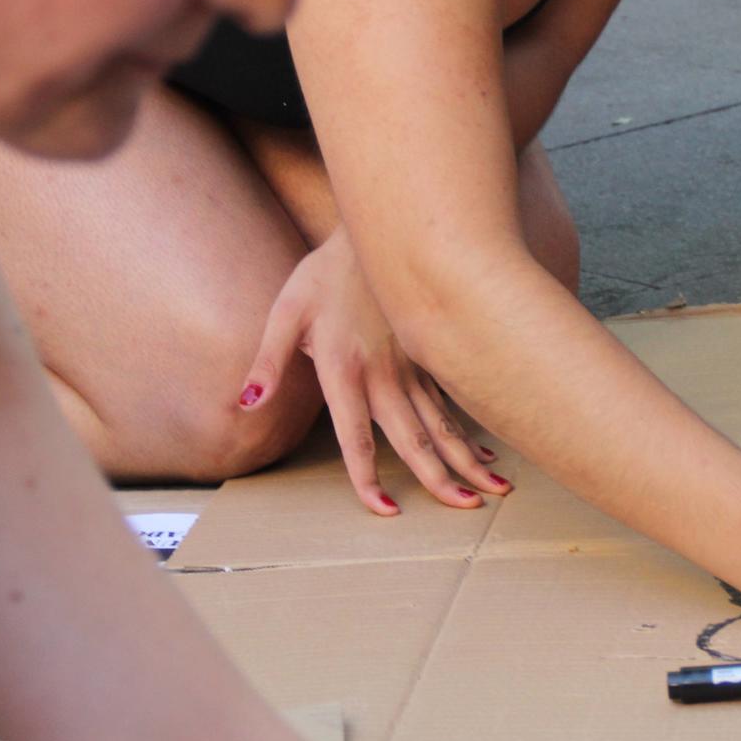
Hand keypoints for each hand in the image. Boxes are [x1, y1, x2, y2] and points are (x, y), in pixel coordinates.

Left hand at [240, 230, 510, 514]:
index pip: (357, 436)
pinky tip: (485, 454)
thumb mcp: (286, 310)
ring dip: (467, 458)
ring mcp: (412, 365)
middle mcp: (384, 373)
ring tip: (494, 490)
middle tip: (467, 509)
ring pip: (443, 422)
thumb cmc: (324, 273)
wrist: (377, 230)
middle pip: (415, 437)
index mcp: (345, 369)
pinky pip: (450, 402)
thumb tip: (246, 403)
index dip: (368, 476)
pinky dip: (468, 431)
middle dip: (442, 478)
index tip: (385, 510)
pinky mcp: (427, 355)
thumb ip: (268, 361)